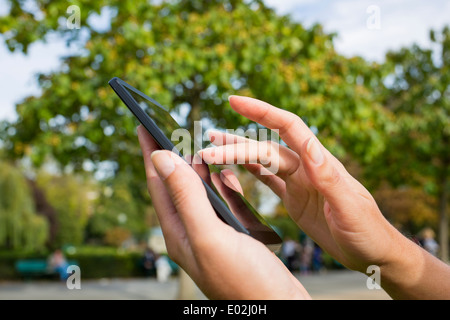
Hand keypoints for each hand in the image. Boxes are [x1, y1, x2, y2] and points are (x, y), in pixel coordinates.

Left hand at [137, 125, 309, 299]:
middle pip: (177, 185)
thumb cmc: (246, 281)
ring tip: (198, 146)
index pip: (158, 183)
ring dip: (199, 168)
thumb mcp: (210, 236)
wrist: (279, 308)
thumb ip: (186, 197)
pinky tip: (226, 175)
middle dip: (173, 154)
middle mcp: (191, 232)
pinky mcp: (232, 236)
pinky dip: (222, 184)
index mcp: (179, 232)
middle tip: (170, 127)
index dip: (149, 151)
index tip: (142, 123)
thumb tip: (161, 158)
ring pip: (200, 192)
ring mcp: (212, 235)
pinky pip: (222, 203)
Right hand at [199, 96, 405, 273]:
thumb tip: (310, 147)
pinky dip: (249, 171)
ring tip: (213, 145)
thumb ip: (328, 177)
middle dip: (235, 145)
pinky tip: (235, 167)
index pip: (288, 127)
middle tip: (205, 146)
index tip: (235, 101)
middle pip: (265, 148)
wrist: (372, 251)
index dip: (261, 112)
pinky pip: (267, 180)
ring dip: (238, 152)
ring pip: (262, 160)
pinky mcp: (295, 198)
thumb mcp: (350, 206)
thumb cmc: (366, 231)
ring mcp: (299, 182)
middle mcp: (306, 168)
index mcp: (319, 164)